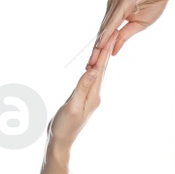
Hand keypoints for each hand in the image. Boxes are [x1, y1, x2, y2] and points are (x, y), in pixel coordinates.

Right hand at [48, 24, 114, 146]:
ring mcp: (89, 97)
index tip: (112, 35)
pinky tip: (94, 63)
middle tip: (114, 32)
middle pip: (102, 68)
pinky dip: (93, 67)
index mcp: (94, 95)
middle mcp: (94, 94)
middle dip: (108, 50)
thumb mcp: (72, 106)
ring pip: (96, 73)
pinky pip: (89, 78)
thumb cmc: (64, 126)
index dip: (106, 51)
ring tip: (108, 43)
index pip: (101, 69)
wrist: (60, 141)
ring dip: (102, 57)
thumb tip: (93, 70)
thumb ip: (82, 87)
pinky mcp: (82, 98)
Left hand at [88, 0, 174, 67]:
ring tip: (93, 59)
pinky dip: (107, 33)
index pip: (105, 35)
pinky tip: (102, 44)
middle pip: (101, 33)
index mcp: (114, 13)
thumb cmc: (153, 4)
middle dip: (95, 51)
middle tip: (88, 66)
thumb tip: (113, 52)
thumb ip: (124, 37)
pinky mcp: (122, 1)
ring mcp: (115, 3)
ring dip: (99, 45)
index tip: (93, 64)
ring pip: (105, 28)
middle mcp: (111, 7)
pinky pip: (113, 21)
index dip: (99, 50)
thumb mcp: (137, 26)